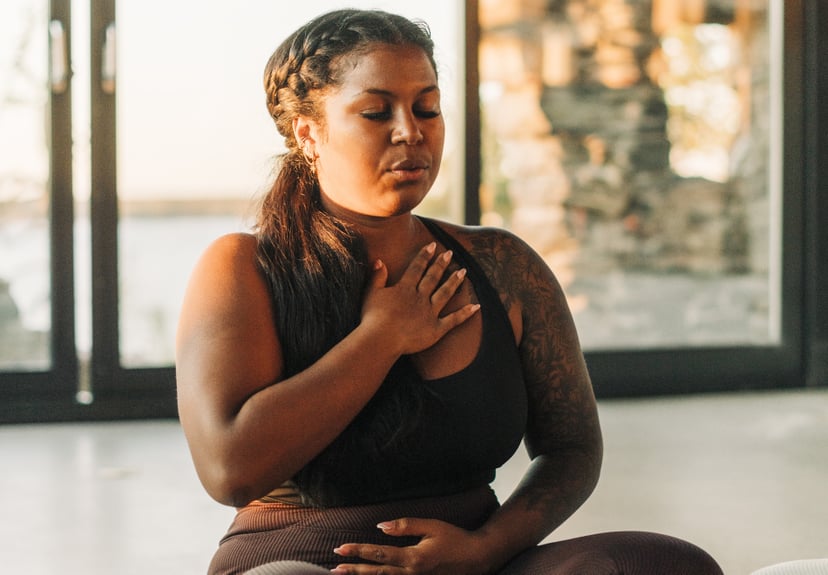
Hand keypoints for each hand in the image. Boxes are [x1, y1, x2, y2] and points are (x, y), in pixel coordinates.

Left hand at [331, 518, 490, 574]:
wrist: (478, 558)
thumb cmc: (455, 538)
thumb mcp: (432, 526)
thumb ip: (405, 526)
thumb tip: (381, 527)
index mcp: (414, 558)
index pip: (379, 554)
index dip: (358, 551)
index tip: (340, 549)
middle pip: (377, 574)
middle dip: (354, 571)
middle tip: (334, 569)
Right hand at [360, 242, 479, 355]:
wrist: (380, 340)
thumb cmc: (372, 318)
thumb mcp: (371, 294)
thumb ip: (377, 277)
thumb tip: (380, 260)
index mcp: (405, 289)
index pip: (417, 268)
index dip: (425, 256)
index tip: (433, 246)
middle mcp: (420, 298)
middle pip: (433, 277)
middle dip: (441, 264)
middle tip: (450, 252)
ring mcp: (429, 313)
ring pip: (445, 293)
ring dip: (454, 281)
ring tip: (463, 271)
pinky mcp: (436, 330)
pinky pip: (453, 320)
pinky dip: (465, 313)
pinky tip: (476, 306)